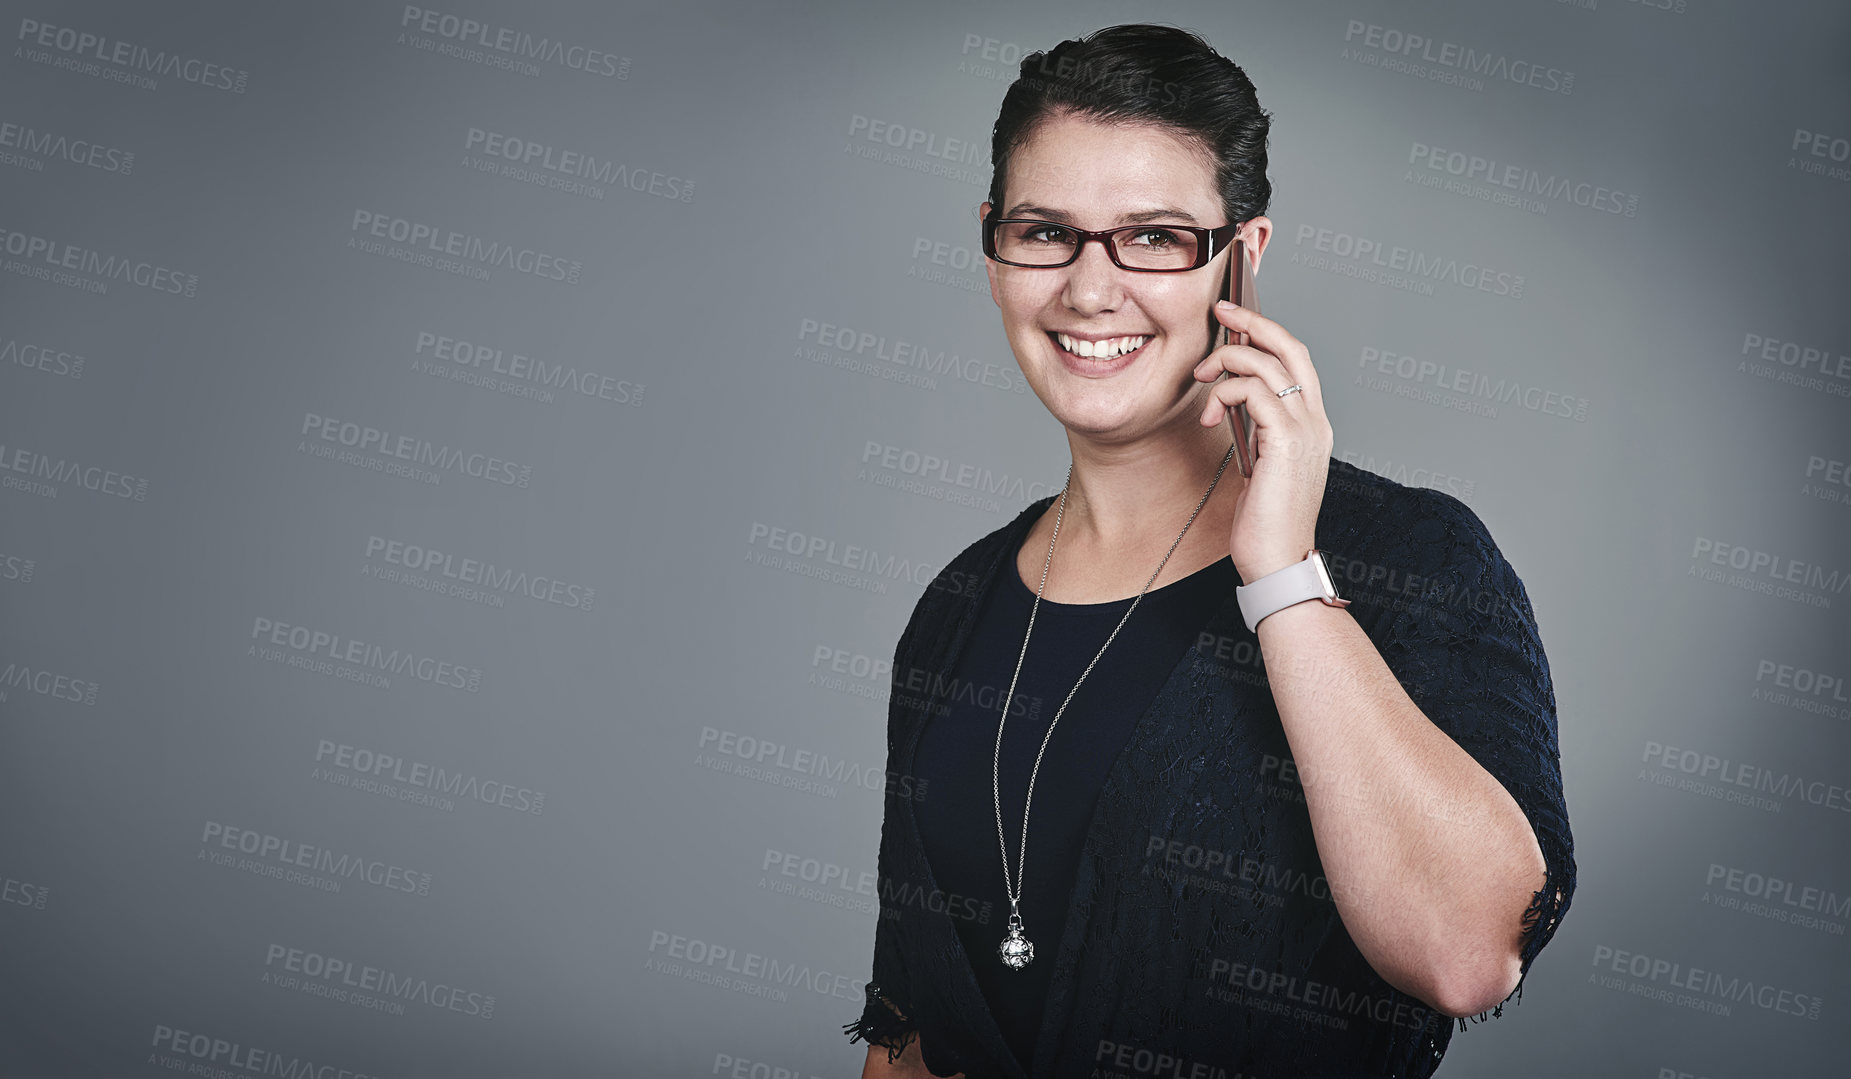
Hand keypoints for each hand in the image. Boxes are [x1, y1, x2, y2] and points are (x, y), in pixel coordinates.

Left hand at [1194, 300, 1333, 582]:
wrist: (1278, 562)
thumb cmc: (1264, 523)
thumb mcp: (1260, 465)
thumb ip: (1256, 430)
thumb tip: (1231, 401)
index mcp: (1311, 424)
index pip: (1296, 359)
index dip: (1266, 333)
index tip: (1233, 320)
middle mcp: (1315, 420)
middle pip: (1291, 346)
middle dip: (1254, 321)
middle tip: (1221, 311)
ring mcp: (1305, 430)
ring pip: (1268, 364)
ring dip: (1226, 362)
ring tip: (1200, 382)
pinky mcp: (1287, 442)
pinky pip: (1254, 393)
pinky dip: (1225, 394)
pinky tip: (1209, 417)